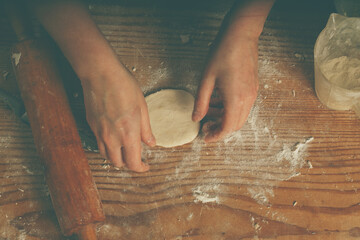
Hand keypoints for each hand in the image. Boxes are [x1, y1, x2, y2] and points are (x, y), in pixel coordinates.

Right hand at [82, 66, 154, 171]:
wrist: (100, 74)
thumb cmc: (124, 86)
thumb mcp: (142, 107)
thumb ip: (146, 129)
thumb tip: (151, 143)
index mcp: (128, 134)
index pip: (133, 163)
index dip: (140, 168)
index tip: (145, 165)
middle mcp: (112, 138)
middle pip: (118, 163)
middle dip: (128, 163)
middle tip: (136, 157)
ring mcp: (99, 133)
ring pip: (106, 156)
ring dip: (116, 157)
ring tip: (124, 149)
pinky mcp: (91, 126)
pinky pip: (99, 143)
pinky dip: (107, 147)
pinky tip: (114, 137)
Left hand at [192, 0, 273, 141]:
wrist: (240, 36)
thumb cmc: (222, 54)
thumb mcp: (206, 80)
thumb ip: (201, 102)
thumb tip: (196, 118)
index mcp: (235, 100)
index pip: (227, 128)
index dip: (215, 136)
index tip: (205, 136)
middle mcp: (247, 100)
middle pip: (235, 125)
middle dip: (220, 129)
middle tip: (206, 125)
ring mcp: (252, 94)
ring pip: (239, 116)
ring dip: (225, 118)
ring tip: (210, 109)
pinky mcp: (253, 88)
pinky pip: (243, 106)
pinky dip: (231, 108)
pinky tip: (219, 99)